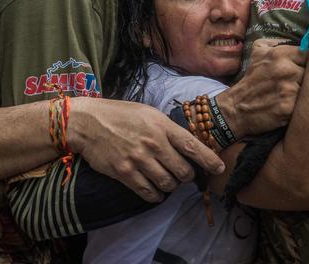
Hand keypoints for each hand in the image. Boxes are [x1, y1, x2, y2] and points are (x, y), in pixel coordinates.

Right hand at [67, 98, 224, 202]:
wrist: (88, 122)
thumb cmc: (121, 115)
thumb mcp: (149, 113)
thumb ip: (168, 128)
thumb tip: (186, 143)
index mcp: (162, 126)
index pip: (192, 146)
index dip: (209, 160)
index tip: (220, 168)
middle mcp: (153, 144)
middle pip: (183, 171)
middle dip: (187, 176)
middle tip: (183, 173)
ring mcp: (139, 160)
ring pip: (167, 184)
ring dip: (171, 186)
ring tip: (168, 180)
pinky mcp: (124, 173)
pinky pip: (148, 193)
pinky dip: (155, 196)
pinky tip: (155, 191)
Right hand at [217, 39, 305, 138]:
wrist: (237, 107)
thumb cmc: (251, 79)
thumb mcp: (258, 51)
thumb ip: (276, 42)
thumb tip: (297, 38)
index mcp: (280, 54)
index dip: (308, 61)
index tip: (305, 66)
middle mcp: (286, 70)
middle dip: (308, 77)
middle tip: (300, 82)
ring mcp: (289, 89)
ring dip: (306, 91)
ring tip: (296, 94)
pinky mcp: (289, 108)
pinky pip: (305, 103)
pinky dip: (301, 104)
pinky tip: (293, 105)